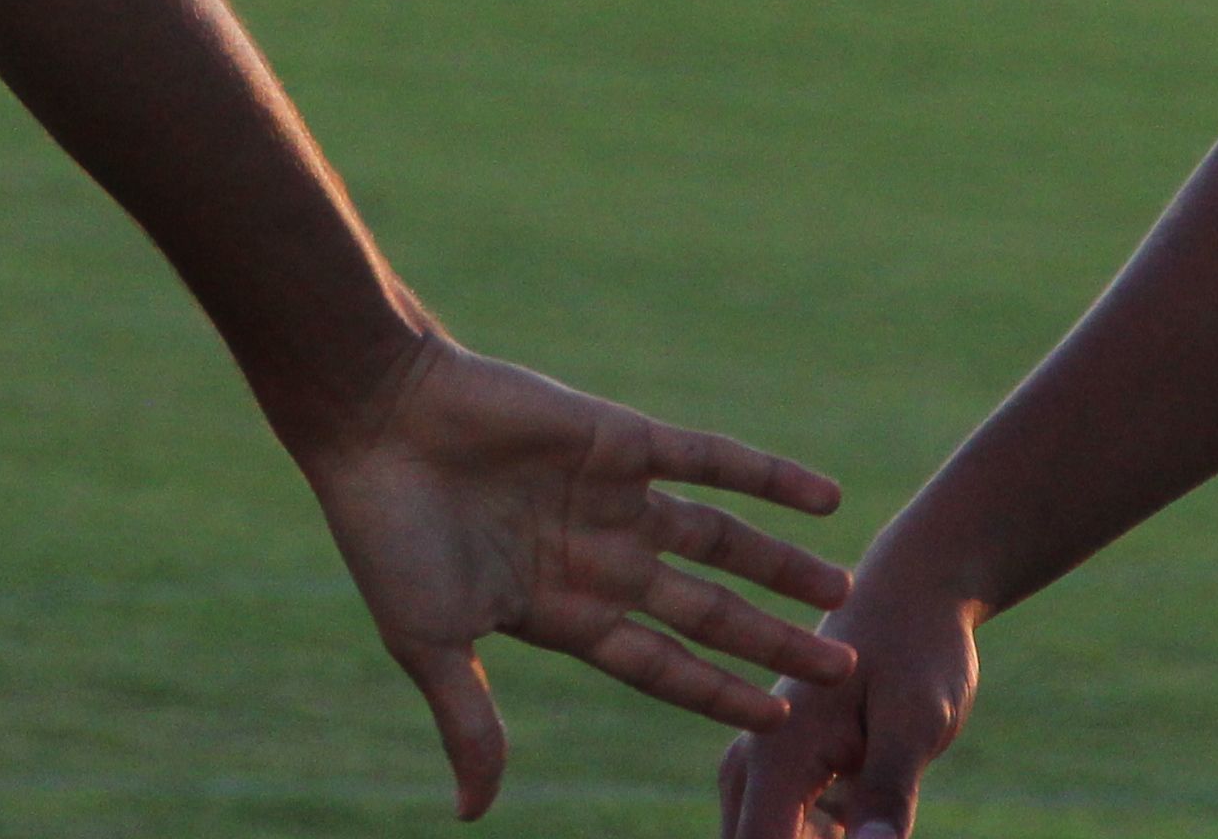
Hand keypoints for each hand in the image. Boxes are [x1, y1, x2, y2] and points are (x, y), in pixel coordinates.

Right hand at [289, 338, 854, 818]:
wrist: (375, 419)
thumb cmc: (387, 533)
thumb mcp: (428, 642)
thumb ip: (469, 722)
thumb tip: (472, 816)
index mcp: (561, 613)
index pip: (662, 666)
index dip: (721, 694)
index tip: (782, 720)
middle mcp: (600, 557)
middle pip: (707, 611)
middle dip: (772, 641)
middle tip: (842, 668)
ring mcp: (614, 496)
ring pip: (720, 539)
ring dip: (781, 563)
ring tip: (842, 586)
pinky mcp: (620, 437)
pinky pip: (710, 458)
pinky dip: (767, 475)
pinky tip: (824, 495)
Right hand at [718, 566, 977, 837]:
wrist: (914, 592)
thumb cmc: (917, 647)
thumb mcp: (917, 719)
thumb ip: (890, 792)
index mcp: (774, 752)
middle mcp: (751, 767)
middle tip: (875, 822)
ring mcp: (766, 777)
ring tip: (881, 811)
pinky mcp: (792, 785)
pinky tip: (877, 821)